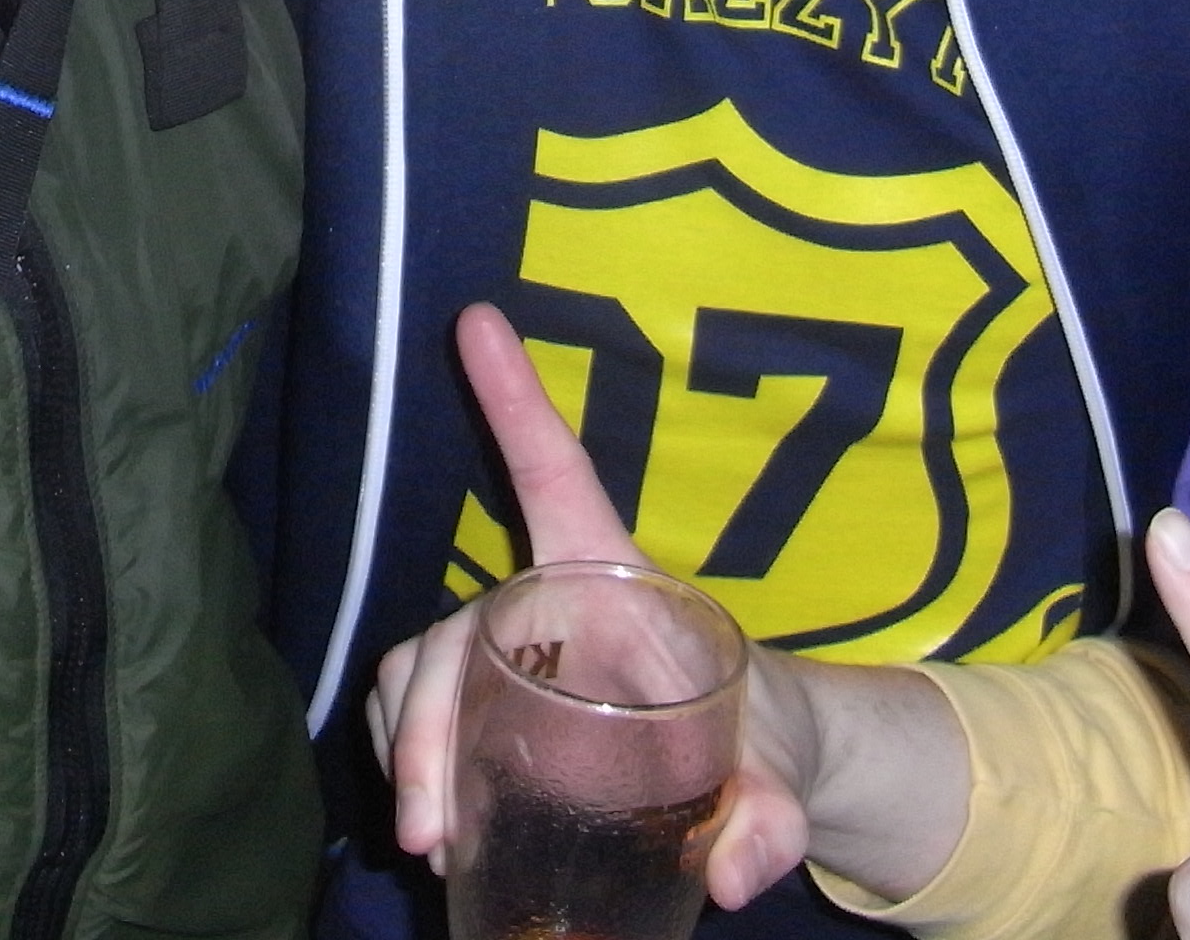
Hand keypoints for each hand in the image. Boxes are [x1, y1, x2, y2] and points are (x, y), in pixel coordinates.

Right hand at [370, 306, 895, 910]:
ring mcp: (513, 658)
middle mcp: (550, 607)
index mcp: (614, 583)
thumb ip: (768, 825)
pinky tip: (431, 829)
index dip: (518, 399)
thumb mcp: (780, 784)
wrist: (748, 774)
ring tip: (428, 840)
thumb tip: (731, 873)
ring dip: (409, 749)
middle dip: (428, 718)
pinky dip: (410, 763)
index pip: (556, 475)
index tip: (477, 317)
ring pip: (423, 675)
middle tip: (429, 826)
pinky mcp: (490, 710)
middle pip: (458, 627)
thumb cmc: (762, 744)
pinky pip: (422, 714)